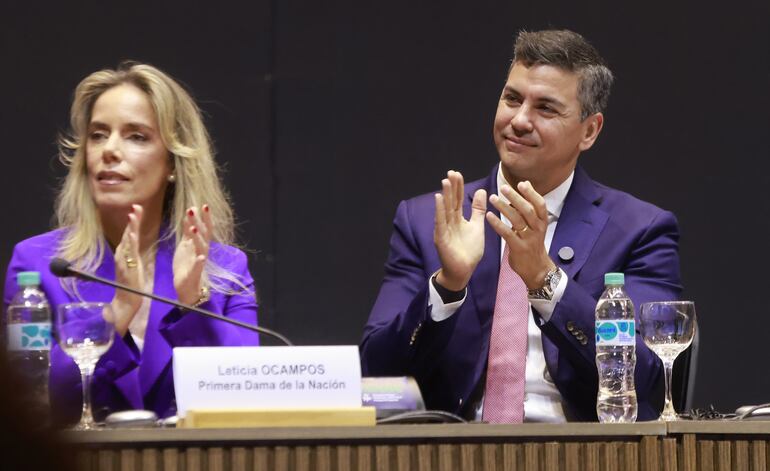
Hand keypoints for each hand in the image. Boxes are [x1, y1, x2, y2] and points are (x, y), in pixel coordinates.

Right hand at [112, 204, 144, 334]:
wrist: (126, 300)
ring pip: (128, 241)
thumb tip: (132, 235)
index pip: (130, 231)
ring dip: (131, 227)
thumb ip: (133, 248)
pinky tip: (133, 235)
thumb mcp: (134, 261)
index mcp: (126, 251)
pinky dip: (131, 244)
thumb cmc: (131, 280)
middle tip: (136, 205)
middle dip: (132, 219)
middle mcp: (122, 254)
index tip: (138, 206)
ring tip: (134, 215)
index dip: (134, 219)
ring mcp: (123, 261)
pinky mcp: (127, 268)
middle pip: (128, 232)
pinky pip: (129, 254)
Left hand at [173, 205, 212, 304]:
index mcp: (199, 244)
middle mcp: (202, 250)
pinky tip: (202, 257)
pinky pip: (199, 266)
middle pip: (204, 234)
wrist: (186, 286)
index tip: (202, 205)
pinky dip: (200, 262)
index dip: (204, 217)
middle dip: (200, 222)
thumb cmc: (186, 264)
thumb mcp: (185, 244)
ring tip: (192, 228)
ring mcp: (199, 261)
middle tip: (194, 210)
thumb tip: (189, 214)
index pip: (204, 228)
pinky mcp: (195, 272)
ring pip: (201, 247)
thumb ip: (188, 231)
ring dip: (197, 237)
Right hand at [433, 170, 486, 290]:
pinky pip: (440, 222)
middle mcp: (449, 222)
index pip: (457, 199)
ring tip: (445, 181)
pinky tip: (438, 199)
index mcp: (457, 219)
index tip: (457, 174)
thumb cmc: (469, 250)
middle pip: (450, 201)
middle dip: (451, 187)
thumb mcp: (477, 226)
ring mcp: (444, 229)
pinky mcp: (441, 238)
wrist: (463, 271)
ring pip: (445, 209)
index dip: (458, 187)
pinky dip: (439, 210)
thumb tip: (481, 191)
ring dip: (444, 195)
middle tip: (451, 172)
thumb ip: (478, 210)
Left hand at [485, 181, 555, 288]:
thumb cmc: (533, 243)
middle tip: (503, 188)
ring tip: (493, 198)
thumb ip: (529, 206)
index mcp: (542, 222)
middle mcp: (537, 229)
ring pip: (517, 220)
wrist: (536, 269)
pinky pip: (507, 233)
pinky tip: (489, 216)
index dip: (531, 193)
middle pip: (528, 210)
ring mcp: (528, 239)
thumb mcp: (536, 225)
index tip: (521, 184)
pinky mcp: (519, 248)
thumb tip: (525, 184)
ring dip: (504, 208)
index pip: (540, 204)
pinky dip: (498, 224)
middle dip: (515, 197)